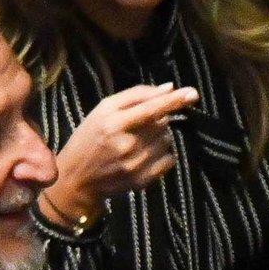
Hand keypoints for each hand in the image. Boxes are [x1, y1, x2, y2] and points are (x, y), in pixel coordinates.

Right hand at [44, 83, 199, 221]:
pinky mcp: (142, 181)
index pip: (151, 108)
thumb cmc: (88, 138)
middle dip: (157, 120)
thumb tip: (168, 88)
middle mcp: (126, 144)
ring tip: (138, 142)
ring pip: (167, 141)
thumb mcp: (102, 110)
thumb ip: (135, 96)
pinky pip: (169, 160)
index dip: (174, 100)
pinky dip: (163, 155)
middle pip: (162, 123)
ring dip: (159, 137)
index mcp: (113, 123)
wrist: (75, 179)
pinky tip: (144, 156)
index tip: (193, 93)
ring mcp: (135, 165)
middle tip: (138, 127)